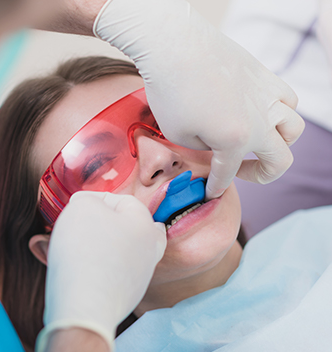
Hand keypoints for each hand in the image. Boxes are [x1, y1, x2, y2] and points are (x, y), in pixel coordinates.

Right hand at [36, 191, 165, 351]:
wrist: (84, 306)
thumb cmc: (86, 251)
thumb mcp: (82, 207)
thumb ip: (87, 200)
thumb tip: (87, 206)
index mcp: (145, 225)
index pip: (123, 200)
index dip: (96, 199)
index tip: (74, 206)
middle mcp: (148, 251)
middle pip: (129, 228)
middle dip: (102, 224)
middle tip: (81, 224)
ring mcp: (138, 276)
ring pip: (116, 252)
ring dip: (92, 245)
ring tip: (63, 246)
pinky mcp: (124, 297)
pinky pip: (107, 273)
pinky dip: (91, 267)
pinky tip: (70, 267)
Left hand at [94, 0, 304, 198]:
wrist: (174, 45)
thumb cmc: (171, 91)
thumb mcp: (178, 134)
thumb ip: (203, 148)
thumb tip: (215, 145)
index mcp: (236, 140)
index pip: (228, 173)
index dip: (217, 186)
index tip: (210, 193)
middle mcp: (260, 120)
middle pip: (281, 160)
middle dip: (261, 175)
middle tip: (241, 172)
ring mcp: (267, 95)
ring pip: (293, 128)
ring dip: (279, 143)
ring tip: (258, 142)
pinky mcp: (264, 75)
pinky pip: (287, 98)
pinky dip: (281, 112)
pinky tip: (261, 112)